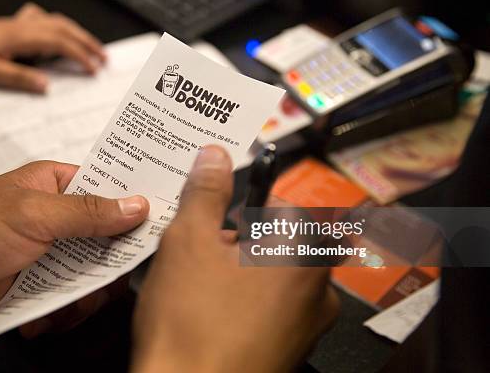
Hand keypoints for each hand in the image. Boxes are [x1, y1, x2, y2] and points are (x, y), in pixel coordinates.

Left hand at [0, 3, 106, 92]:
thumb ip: (21, 78)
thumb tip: (47, 85)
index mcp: (23, 37)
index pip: (61, 43)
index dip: (81, 55)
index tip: (95, 68)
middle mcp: (25, 26)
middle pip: (65, 28)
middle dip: (88, 42)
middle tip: (104, 57)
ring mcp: (20, 23)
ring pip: (57, 21)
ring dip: (77, 33)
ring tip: (91, 46)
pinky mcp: (15, 25)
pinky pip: (44, 19)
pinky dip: (58, 26)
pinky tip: (57, 33)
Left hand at [0, 161, 147, 333]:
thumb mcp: (34, 214)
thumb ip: (88, 212)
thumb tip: (139, 206)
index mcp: (60, 185)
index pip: (111, 187)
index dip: (136, 203)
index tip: (158, 222)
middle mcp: (64, 218)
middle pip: (113, 238)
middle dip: (108, 265)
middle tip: (101, 280)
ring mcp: (58, 254)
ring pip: (98, 275)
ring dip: (82, 296)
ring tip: (56, 305)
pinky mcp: (48, 286)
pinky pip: (77, 301)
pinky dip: (63, 313)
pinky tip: (38, 317)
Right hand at [132, 146, 338, 372]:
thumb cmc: (193, 326)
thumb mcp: (189, 239)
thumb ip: (206, 191)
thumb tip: (214, 158)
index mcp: (303, 252)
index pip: (284, 205)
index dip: (244, 207)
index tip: (219, 217)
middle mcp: (318, 289)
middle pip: (280, 242)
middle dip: (241, 242)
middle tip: (205, 255)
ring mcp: (309, 324)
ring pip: (275, 278)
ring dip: (243, 273)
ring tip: (204, 288)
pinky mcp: (292, 349)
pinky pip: (273, 310)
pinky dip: (247, 304)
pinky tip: (213, 314)